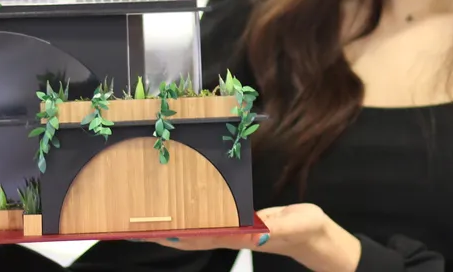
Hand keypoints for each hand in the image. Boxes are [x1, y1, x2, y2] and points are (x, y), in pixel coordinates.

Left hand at [140, 203, 361, 271]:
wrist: (316, 238)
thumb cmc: (306, 229)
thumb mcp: (293, 224)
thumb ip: (276, 228)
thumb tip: (255, 232)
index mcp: (243, 236)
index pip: (202, 235)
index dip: (177, 233)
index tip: (152, 229)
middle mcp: (233, 235)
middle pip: (192, 235)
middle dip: (165, 231)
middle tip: (135, 225)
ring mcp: (235, 231)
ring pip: (198, 230)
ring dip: (175, 226)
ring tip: (150, 219)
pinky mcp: (241, 224)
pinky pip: (211, 221)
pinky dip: (193, 218)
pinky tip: (183, 213)